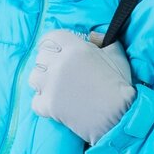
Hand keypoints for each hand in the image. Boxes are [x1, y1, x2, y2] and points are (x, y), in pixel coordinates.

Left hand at [27, 28, 134, 144]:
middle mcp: (60, 63)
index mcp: (75, 48)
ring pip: (34, 77)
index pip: (50, 38)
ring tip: (56, 88)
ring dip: (43, 82)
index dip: (53, 45)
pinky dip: (43, 104)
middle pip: (41, 57)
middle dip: (49, 64)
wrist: (119, 117)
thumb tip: (92, 36)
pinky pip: (35, 101)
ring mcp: (51, 84)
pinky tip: (56, 105)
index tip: (58, 52)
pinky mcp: (48, 105)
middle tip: (61, 74)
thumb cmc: (120, 86)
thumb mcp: (116, 55)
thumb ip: (103, 41)